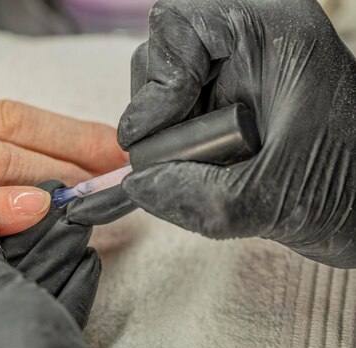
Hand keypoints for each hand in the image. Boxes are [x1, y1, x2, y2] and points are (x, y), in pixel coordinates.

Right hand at [117, 0, 355, 266]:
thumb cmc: (347, 188)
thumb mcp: (275, 200)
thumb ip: (199, 197)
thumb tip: (136, 185)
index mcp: (274, 34)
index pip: (180, 23)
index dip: (161, 78)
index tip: (162, 132)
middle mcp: (248, 44)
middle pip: (161, 54)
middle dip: (156, 111)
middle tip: (171, 157)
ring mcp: (232, 74)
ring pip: (159, 88)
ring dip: (163, 133)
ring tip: (196, 167)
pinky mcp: (222, 102)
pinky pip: (171, 115)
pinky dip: (170, 146)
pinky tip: (199, 168)